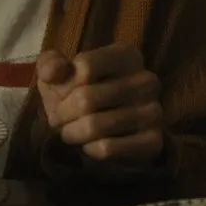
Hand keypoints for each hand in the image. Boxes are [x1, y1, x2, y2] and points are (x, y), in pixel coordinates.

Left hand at [37, 45, 165, 166]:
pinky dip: (90, 150)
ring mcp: (154, 111)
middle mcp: (147, 80)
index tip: (62, 94)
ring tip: (72, 131)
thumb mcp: (59, 73)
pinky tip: (90, 144)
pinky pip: (108, 148)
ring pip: (94, 126)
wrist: (104, 132)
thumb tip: (54, 72)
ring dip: (73, 133)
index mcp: (127, 56)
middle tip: (61, 119)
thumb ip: (51, 64)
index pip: (85, 66)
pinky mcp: (153, 141)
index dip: (63, 85)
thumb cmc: (77, 94)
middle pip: (86, 98)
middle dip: (63, 114)